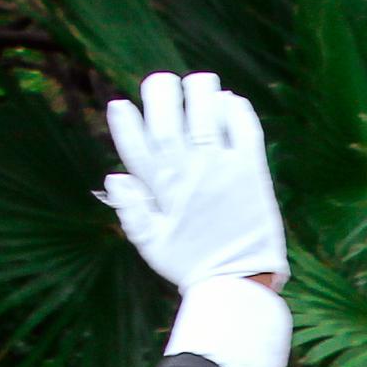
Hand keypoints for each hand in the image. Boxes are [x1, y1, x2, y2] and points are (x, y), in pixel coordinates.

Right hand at [98, 71, 284, 291]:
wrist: (237, 285)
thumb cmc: (191, 267)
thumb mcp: (149, 244)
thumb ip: (131, 209)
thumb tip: (115, 177)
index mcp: (159, 188)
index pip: (134, 143)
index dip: (124, 120)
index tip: (120, 105)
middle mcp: (187, 172)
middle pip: (167, 119)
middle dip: (161, 91)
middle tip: (163, 81)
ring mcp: (220, 169)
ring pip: (205, 114)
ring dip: (201, 91)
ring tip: (201, 81)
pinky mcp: (251, 172)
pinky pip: (245, 131)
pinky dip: (238, 110)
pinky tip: (231, 100)